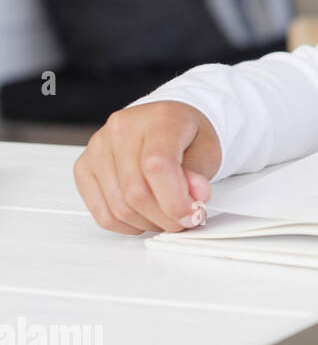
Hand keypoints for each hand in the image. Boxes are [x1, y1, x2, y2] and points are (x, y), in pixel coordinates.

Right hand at [73, 101, 221, 234]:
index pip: (157, 165)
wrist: (165, 123)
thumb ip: (200, 174)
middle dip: (166, 217)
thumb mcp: (208, 150)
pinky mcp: (84, 167)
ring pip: (118, 207)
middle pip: (136, 192)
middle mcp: (122, 129)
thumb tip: (195, 197)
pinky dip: (127, 225)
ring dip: (148, 223)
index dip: (175, 200)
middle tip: (184, 219)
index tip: (192, 214)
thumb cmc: (186, 136)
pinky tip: (145, 217)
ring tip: (167, 217)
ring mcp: (98, 147)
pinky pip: (101, 212)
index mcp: (159, 118)